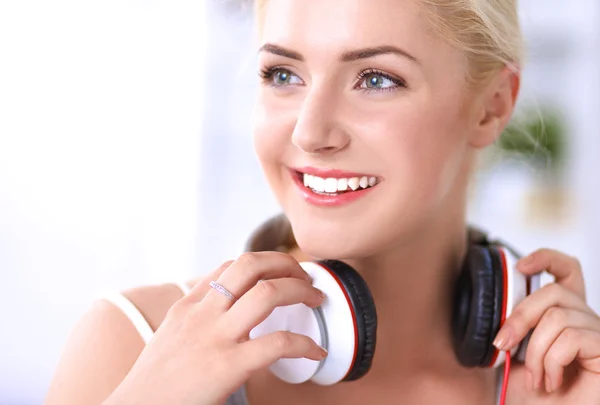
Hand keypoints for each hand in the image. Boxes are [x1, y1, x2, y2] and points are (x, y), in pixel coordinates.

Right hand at [105, 252, 325, 404]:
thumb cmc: (155, 380)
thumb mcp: (171, 335)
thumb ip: (197, 316)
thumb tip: (227, 307)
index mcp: (189, 305)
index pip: (231, 266)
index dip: (264, 261)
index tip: (282, 271)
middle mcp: (202, 313)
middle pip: (250, 264)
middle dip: (285, 263)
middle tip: (305, 276)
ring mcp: (215, 337)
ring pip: (267, 293)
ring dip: (300, 290)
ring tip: (317, 300)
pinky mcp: (228, 366)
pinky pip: (278, 343)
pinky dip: (305, 344)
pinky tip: (316, 351)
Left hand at [492, 248, 599, 402]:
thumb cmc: (530, 396)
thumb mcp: (511, 353)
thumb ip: (509, 324)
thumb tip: (490, 302)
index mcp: (563, 315)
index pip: (567, 271)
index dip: (547, 258)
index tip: (521, 266)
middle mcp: (585, 321)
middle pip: (554, 291)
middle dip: (520, 316)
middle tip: (503, 344)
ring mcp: (598, 336)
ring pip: (558, 317)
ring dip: (536, 351)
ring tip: (537, 378)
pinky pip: (573, 338)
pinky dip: (552, 362)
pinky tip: (552, 382)